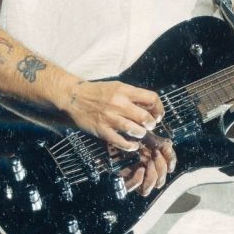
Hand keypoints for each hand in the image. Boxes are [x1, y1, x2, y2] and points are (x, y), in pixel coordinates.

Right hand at [62, 80, 175, 196]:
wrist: (74, 97)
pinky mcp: (102, 130)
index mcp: (125, 91)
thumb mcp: (117, 87)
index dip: (158, 108)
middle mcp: (119, 104)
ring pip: (135, 130)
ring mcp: (110, 118)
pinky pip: (120, 141)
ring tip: (140, 133)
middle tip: (150, 125)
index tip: (157, 114)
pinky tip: (133, 145)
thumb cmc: (97, 91)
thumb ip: (133, 95)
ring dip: (141, 134)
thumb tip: (150, 107)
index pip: (151, 98)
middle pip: (145, 117)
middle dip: (151, 124)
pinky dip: (130, 146)